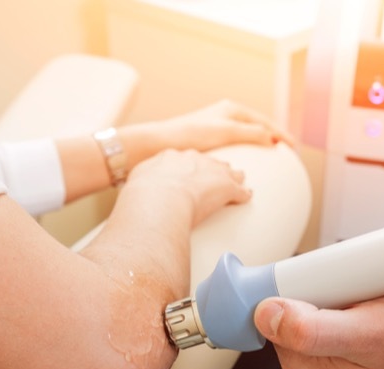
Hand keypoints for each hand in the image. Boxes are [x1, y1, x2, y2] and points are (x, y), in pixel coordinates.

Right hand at [125, 148, 250, 225]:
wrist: (159, 199)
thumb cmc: (143, 194)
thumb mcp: (138, 181)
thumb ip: (143, 180)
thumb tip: (141, 189)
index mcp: (173, 156)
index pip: (187, 158)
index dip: (191, 167)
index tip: (192, 174)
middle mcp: (196, 159)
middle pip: (211, 162)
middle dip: (215, 170)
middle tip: (215, 180)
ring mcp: (213, 172)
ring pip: (230, 172)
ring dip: (233, 179)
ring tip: (238, 184)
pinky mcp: (227, 187)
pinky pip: (241, 191)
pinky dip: (243, 195)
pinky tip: (245, 198)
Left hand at [148, 99, 291, 152]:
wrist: (162, 142)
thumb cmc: (191, 134)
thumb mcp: (226, 131)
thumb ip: (251, 132)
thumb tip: (272, 138)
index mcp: (232, 109)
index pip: (265, 121)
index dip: (280, 134)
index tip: (293, 146)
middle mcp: (225, 115)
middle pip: (257, 126)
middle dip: (273, 136)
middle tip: (287, 150)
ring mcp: (217, 126)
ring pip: (246, 134)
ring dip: (260, 143)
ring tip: (271, 155)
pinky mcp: (209, 139)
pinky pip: (236, 143)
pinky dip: (247, 150)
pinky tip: (245, 161)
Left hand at [254, 292, 383, 368]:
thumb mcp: (367, 335)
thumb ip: (313, 330)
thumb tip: (265, 314)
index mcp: (300, 360)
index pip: (263, 311)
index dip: (282, 285)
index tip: (319, 280)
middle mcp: (306, 353)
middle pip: (283, 297)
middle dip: (312, 279)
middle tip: (352, 286)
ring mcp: (324, 341)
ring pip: (307, 291)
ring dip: (332, 278)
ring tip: (365, 291)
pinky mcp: (343, 326)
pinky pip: (328, 293)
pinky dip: (344, 282)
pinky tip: (368, 291)